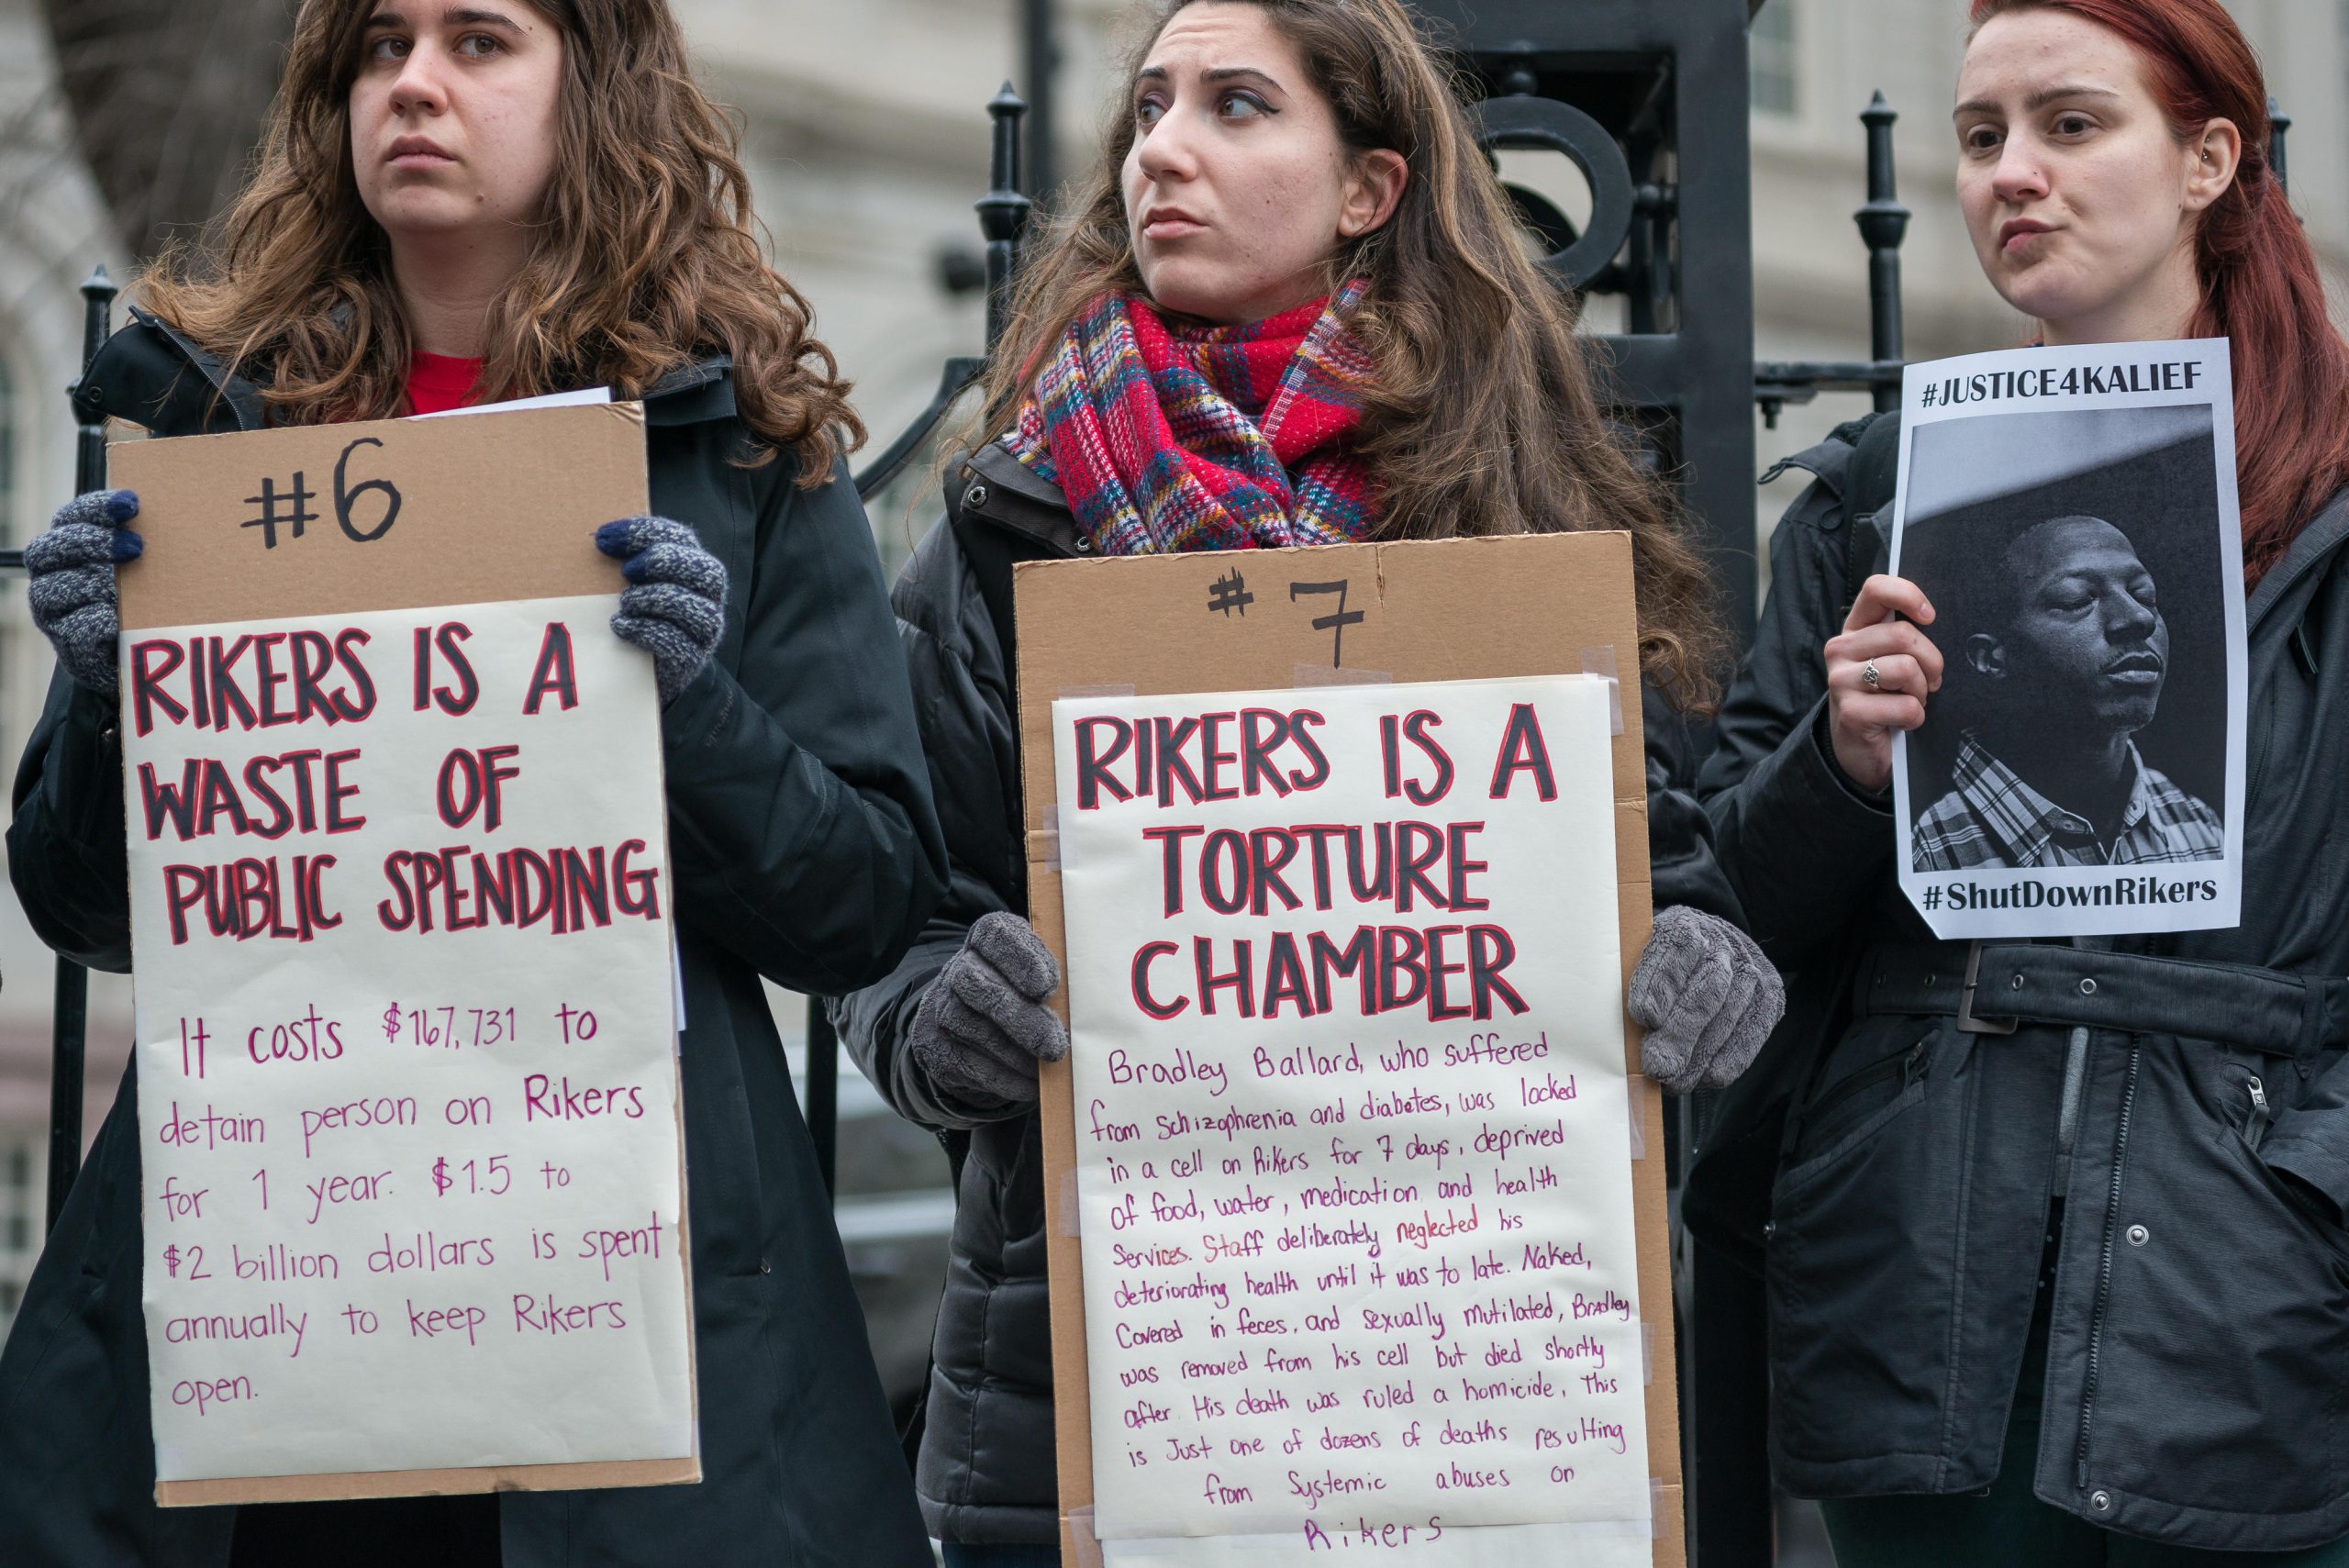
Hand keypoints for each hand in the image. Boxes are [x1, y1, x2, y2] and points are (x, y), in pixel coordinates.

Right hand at [24, 489, 142, 694]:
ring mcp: (55, 614)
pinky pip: (75, 630)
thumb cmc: (146, 604)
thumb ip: (148, 545)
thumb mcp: (148, 571)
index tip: (133, 503)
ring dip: (92, 582)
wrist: (143, 659)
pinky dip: (97, 621)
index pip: (69, 519)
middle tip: (137, 546)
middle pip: (45, 550)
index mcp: (69, 551)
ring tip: (127, 585)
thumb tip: (187, 514)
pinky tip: (119, 619)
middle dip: (89, 542)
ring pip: (50, 590)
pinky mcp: (70, 646)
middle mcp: (52, 579)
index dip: (95, 508)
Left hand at [594, 516, 725, 703]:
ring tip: (625, 604)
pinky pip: (676, 642)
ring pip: (697, 609)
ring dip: (653, 599)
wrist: (639, 675)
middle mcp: (709, 600)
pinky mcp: (690, 662)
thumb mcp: (632, 585)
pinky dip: (644, 629)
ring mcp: (704, 634)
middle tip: (626, 571)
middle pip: (708, 572)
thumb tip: (599, 540)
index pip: (681, 538)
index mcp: (694, 570)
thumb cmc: (633, 620)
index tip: (603, 539)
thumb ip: (627, 561)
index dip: (643, 533)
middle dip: (662, 563)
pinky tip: (620, 626)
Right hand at [909, 912, 1069, 1106]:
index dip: (1021, 958)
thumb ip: (1055, 978)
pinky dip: (1006, 1078)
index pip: (995, 934)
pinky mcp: (937, 1048)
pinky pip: (970, 1065)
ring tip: (1050, 1066)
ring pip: (976, 1030)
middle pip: (979, 987)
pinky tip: (1032, 1084)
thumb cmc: (1020, 992)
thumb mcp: (1036, 973)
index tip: (1048, 986)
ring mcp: (942, 1009)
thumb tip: (1088, 1005)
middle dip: (1022, 1018)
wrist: (969, 1025)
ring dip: (1018, 1054)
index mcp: (986, 940)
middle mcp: (957, 969)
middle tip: (1056, 1044)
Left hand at [1628, 906, 1784, 1093]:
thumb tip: (1642, 1029)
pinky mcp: (1770, 995)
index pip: (1676, 948)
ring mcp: (1751, 968)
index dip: (1661, 983)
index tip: (1646, 1017)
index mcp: (1683, 924)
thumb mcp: (1642, 961)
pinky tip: (1708, 1077)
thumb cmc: (1663, 965)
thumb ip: (1639, 987)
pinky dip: (1730, 1059)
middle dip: (1681, 1033)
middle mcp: (1723, 941)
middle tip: (1657, 1066)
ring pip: (1729, 1015)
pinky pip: (1753, 1031)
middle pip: (1706, 989)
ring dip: (1701, 1055)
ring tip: (1675, 1081)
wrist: (1712, 946)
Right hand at [1823, 574, 1942, 792]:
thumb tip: (1935, 617)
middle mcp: (1840, 649)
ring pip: (1906, 668)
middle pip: (1903, 635)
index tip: (1930, 617)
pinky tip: (1902, 722)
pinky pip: (1905, 705)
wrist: (1859, 749)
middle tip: (1930, 680)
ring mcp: (1841, 681)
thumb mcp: (1890, 659)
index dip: (1908, 595)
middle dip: (1931, 661)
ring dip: (1922, 691)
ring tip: (1913, 701)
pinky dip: (1915, 717)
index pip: (1876, 589)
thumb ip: (1904, 636)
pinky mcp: (1851, 712)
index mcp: (1854, 629)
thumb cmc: (1884, 698)